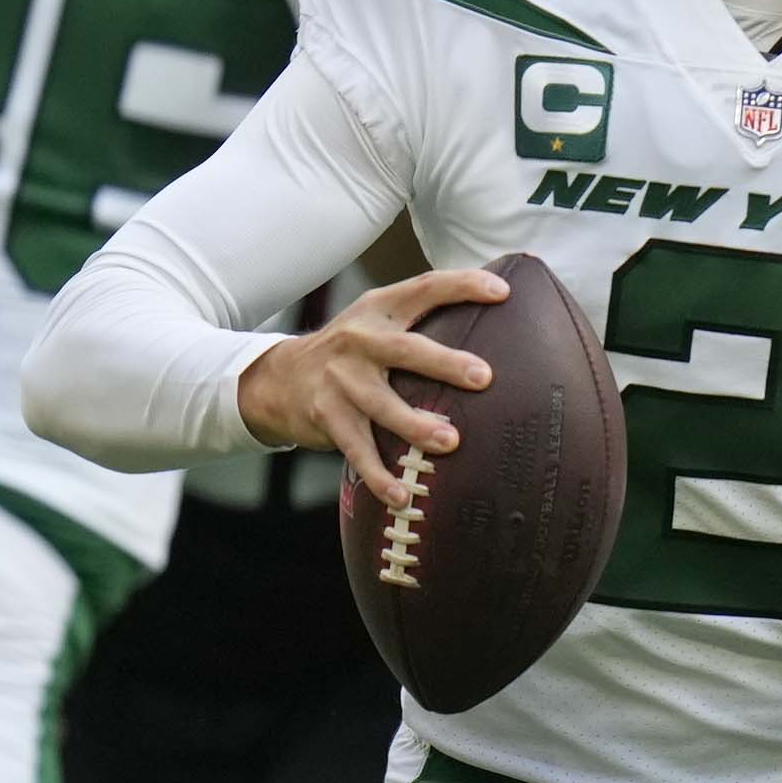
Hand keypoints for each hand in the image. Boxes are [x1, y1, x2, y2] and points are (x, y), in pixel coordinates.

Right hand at [242, 264, 507, 508]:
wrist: (277, 378)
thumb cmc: (352, 351)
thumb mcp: (378, 321)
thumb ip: (423, 316)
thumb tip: (499, 314)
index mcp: (380, 310)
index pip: (425, 288)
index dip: (463, 286)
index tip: (504, 292)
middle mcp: (359, 340)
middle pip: (405, 349)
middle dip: (445, 363)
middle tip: (484, 378)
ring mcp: (340, 380)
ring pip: (381, 405)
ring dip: (415, 425)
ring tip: (450, 442)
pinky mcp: (327, 417)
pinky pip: (358, 450)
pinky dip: (379, 475)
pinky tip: (402, 496)